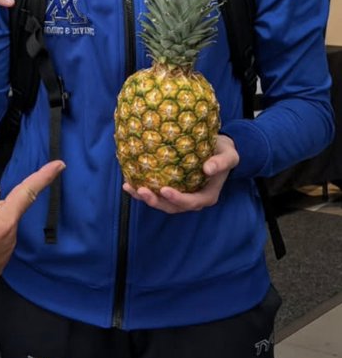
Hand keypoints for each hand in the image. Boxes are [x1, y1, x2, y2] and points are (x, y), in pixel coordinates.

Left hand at [123, 134, 238, 213]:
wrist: (219, 150)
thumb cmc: (225, 153)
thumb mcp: (229, 156)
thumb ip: (221, 163)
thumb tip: (208, 169)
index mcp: (206, 196)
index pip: (191, 202)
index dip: (177, 199)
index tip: (164, 189)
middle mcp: (192, 199)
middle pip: (172, 206)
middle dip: (155, 201)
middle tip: (141, 190)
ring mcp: (180, 195)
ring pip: (161, 202)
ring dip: (144, 197)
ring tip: (129, 187)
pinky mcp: (172, 188)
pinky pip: (155, 193)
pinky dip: (142, 190)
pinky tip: (128, 182)